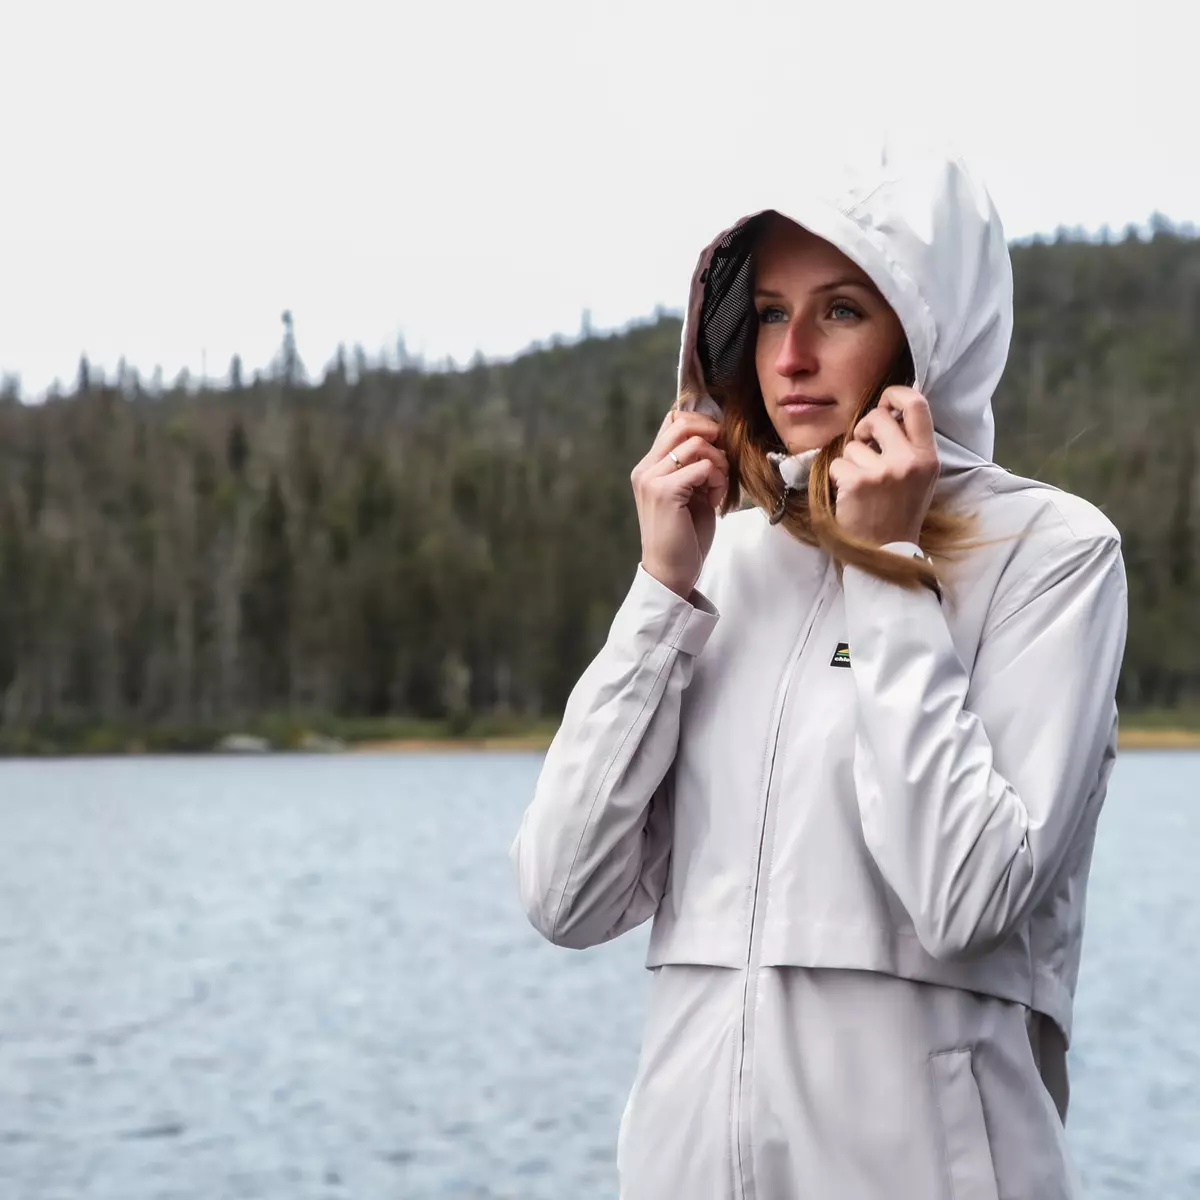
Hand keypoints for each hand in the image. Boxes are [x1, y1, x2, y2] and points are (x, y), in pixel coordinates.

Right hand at [632, 409, 727, 598]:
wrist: (671, 572)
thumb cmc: (684, 536)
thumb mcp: (689, 492)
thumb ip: (693, 465)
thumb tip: (715, 436)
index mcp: (648, 467)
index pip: (673, 421)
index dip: (701, 425)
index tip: (716, 447)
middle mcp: (645, 469)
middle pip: (683, 423)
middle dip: (712, 437)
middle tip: (721, 463)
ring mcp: (652, 479)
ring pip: (696, 443)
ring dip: (718, 463)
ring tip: (718, 488)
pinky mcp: (665, 492)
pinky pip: (704, 466)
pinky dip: (718, 480)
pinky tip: (716, 500)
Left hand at [829, 386, 938, 545]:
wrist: (888, 551)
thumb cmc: (900, 511)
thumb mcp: (920, 477)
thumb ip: (910, 445)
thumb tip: (890, 410)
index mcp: (928, 457)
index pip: (917, 404)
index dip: (896, 394)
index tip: (885, 402)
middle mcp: (909, 461)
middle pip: (878, 416)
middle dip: (863, 428)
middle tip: (864, 446)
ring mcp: (884, 471)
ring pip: (852, 444)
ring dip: (850, 461)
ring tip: (862, 484)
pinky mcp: (858, 482)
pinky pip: (837, 464)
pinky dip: (837, 477)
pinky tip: (850, 495)